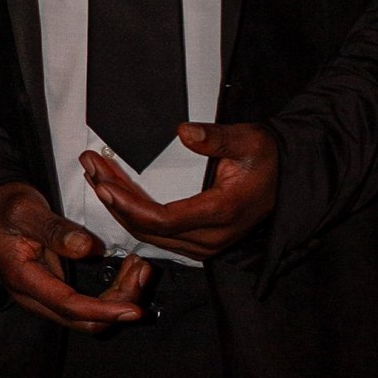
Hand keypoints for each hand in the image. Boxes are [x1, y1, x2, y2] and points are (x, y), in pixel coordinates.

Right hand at [0, 180, 152, 331]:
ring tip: (140, 268)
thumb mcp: (27, 211)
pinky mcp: (59, 291)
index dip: (103, 310)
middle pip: (84, 320)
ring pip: (91, 316)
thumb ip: (55, 230)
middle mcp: (36, 297)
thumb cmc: (7, 209)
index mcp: (24, 280)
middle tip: (143, 272)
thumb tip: (85, 248)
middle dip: (119, 304)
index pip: (68, 306)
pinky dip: (114, 293)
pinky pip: (91, 304)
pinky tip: (129, 271)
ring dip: (120, 299)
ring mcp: (48, 297)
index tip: (133, 309)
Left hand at [79, 121, 278, 261]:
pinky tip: (115, 193)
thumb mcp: (249, 140)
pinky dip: (133, 215)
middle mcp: (210, 238)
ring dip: (119, 208)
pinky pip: (157, 235)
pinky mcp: (198, 243)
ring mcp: (204, 245)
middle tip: (92, 169)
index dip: (128, 204)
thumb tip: (186, 132)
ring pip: (148, 235)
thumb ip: (217, 138)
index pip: (162, 219)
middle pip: (148, 229)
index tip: (104, 182)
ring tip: (96, 176)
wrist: (286, 179)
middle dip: (114, 201)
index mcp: (221, 213)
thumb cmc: (266, 160)